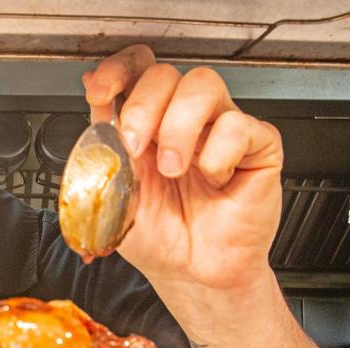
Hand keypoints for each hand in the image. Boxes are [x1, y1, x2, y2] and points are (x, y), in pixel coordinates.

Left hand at [83, 45, 283, 292]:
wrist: (189, 274)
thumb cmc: (157, 237)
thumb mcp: (114, 192)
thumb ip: (103, 144)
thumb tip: (93, 97)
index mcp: (146, 125)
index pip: (136, 70)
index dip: (118, 71)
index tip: (101, 92)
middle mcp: (183, 121)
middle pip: (165, 74)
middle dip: (142, 107)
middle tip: (136, 149)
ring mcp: (220, 130)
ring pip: (203, 85)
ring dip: (179, 127)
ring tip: (173, 169)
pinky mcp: (257, 147)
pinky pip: (241, 125)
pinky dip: (219, 154)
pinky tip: (213, 180)